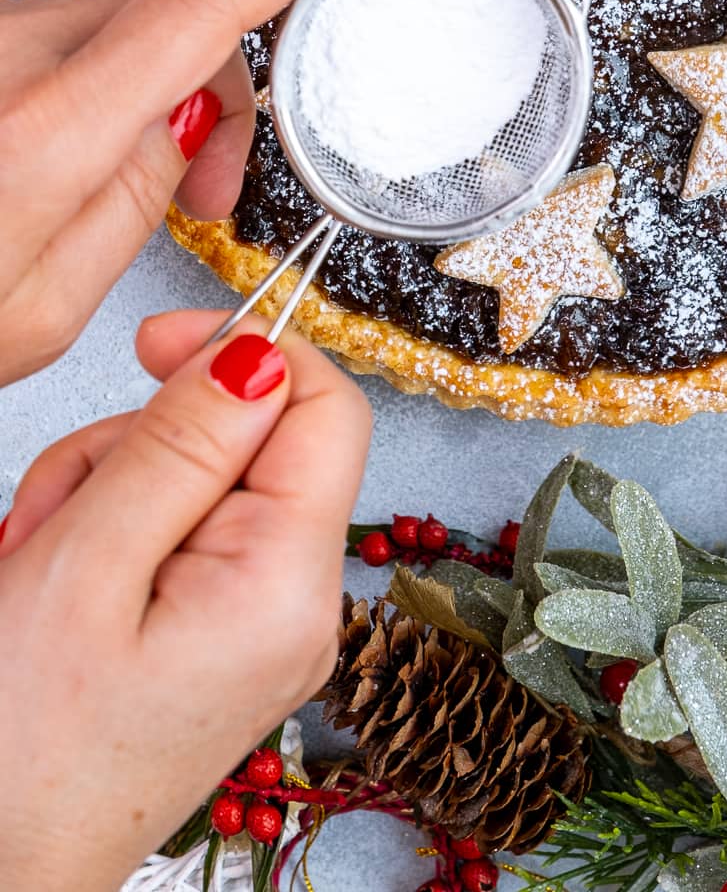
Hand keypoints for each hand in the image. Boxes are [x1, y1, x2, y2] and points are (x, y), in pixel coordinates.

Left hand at [0, 0, 387, 386]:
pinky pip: (66, 41)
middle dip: (225, 86)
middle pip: (171, 12)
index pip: (199, 7)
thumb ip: (131, 202)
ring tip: (137, 199)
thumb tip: (186, 117)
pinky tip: (77, 166)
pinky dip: (103, 90)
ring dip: (160, 90)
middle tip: (213, 199)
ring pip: (119, 26)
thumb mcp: (34, 312)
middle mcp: (6, 60)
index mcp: (40, 135)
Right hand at [0, 307, 370, 890]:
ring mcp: (256, 630)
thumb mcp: (85, 568)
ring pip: (195, 485)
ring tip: (36, 560)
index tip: (156, 341)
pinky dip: (104, 540)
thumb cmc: (16, 753)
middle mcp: (295, 608)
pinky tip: (50, 588)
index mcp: (287, 585)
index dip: (252, 353)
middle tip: (59, 508)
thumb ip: (182, 446)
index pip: (328, 410)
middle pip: (248, 444)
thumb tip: (262, 351)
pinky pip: (174, 543)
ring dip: (105, 493)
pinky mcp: (211, 644)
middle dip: (140, 446)